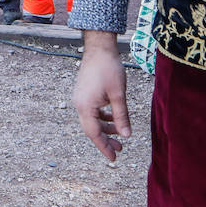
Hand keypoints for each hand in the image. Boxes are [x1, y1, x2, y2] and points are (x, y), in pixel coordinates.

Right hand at [73, 31, 130, 161]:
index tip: (114, 159)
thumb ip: (121, 116)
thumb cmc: (109, 68)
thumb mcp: (118, 95)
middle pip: (91, 129)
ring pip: (92, 120)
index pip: (94, 134)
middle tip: (120, 150)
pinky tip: (113, 120)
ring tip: (119, 136)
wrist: (99, 47)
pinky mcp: (84, 93)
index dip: (104, 147)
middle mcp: (79, 104)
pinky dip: (102, 118)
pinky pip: (92, 112)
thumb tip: (126, 135)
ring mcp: (80, 98)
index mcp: (85, 106)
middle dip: (105, 140)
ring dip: (105, 129)